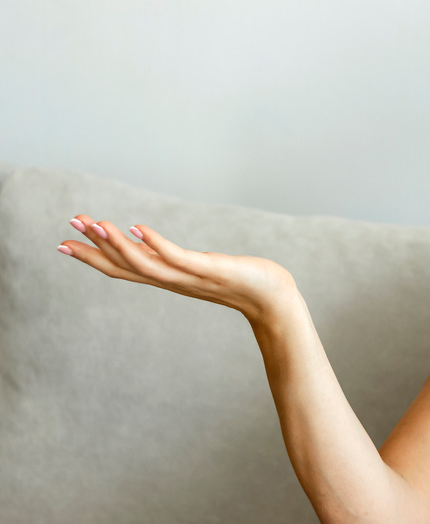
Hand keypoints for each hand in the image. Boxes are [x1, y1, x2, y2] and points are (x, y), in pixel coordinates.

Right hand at [58, 215, 296, 320]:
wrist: (272, 299)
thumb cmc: (242, 282)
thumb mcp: (201, 269)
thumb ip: (179, 262)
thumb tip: (159, 248)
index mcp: (169, 278)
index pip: (123, 269)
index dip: (92, 257)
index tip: (62, 243)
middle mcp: (173, 280)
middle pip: (125, 267)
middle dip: (94, 250)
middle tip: (65, 231)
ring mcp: (189, 276)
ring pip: (145, 263)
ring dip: (117, 244)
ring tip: (94, 224)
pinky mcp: (208, 269)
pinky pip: (177, 257)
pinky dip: (155, 243)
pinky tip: (137, 228)